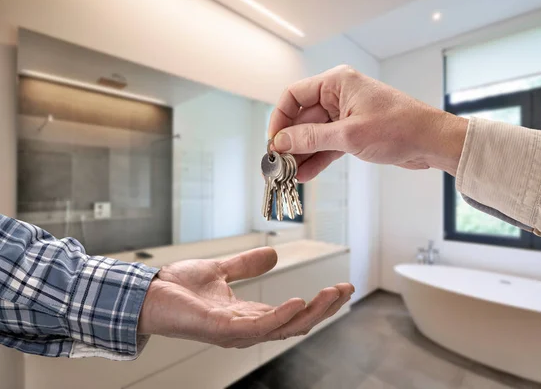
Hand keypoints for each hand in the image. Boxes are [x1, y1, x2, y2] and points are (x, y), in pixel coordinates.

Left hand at [138, 247, 353, 347]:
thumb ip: (247, 265)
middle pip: (296, 324)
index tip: (341, 287)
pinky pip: (259, 326)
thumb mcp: (222, 270)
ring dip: (313, 312)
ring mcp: (236, 332)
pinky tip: (299, 301)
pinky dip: (282, 316)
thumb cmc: (178, 288)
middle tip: (346, 290)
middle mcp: (247, 328)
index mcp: (249, 315)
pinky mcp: (222, 329)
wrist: (147, 293)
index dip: (318, 303)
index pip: (293, 313)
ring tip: (333, 294)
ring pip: (285, 327)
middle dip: (325, 309)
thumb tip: (274, 255)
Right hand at [268, 65, 467, 180]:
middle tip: (279, 163)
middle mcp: (339, 96)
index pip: (294, 95)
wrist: (431, 142)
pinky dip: (318, 159)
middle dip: (290, 141)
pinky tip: (306, 174)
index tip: (274, 141)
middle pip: (302, 117)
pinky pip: (328, 145)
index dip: (280, 118)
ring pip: (314, 134)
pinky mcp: (353, 133)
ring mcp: (346, 115)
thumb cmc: (399, 127)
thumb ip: (312, 138)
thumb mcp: (349, 134)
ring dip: (302, 153)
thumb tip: (282, 142)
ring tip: (289, 174)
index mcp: (337, 83)